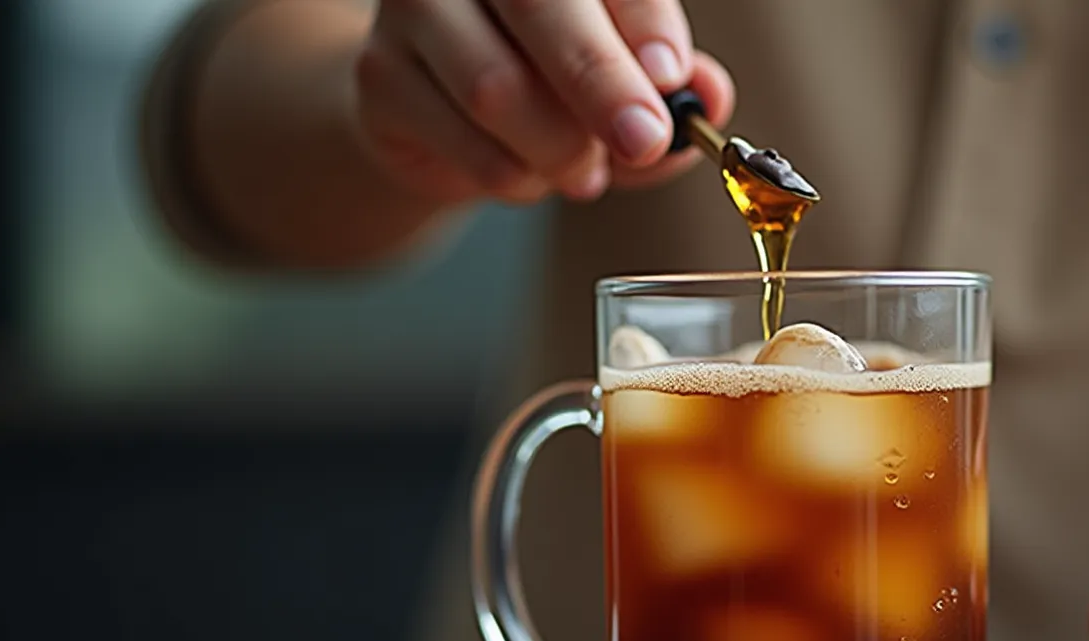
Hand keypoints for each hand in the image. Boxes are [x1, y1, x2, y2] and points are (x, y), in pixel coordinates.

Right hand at [352, 0, 734, 204]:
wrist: (441, 112)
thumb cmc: (549, 80)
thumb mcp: (624, 78)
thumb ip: (667, 84)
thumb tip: (708, 95)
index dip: (644, 22)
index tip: (673, 79)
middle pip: (541, 8)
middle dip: (603, 84)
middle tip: (644, 141)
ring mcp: (417, 8)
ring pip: (497, 89)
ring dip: (559, 149)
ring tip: (584, 171)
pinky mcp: (380, 76)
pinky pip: (466, 145)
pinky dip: (516, 177)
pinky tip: (529, 172)